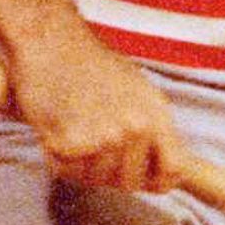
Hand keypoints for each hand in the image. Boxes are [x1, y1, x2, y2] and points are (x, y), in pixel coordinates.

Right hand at [0, 34, 181, 192]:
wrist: (51, 41)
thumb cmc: (91, 66)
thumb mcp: (139, 91)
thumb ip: (157, 131)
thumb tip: (174, 171)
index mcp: (156, 115)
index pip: (173, 171)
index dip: (155, 180)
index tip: (140, 176)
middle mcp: (135, 128)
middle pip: (129, 182)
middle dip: (110, 172)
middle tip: (92, 139)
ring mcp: (103, 137)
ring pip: (95, 180)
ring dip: (82, 163)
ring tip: (74, 126)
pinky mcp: (71, 142)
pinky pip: (67, 171)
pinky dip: (57, 155)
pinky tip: (57, 127)